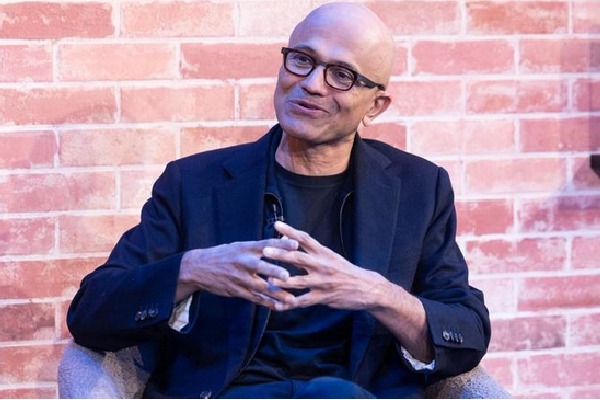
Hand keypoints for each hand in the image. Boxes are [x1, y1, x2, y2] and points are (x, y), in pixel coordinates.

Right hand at [177, 238, 298, 308]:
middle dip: (274, 271)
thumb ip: (258, 247)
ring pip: (260, 287)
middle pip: (261, 266)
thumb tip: (280, 243)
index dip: (281, 244)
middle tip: (287, 276)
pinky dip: (267, 303)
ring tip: (291, 299)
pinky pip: (254, 298)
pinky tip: (278, 306)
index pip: (266, 244)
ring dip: (276, 293)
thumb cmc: (223, 255)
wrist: (198, 268)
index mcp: (245, 248)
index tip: (296, 244)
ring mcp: (240, 278)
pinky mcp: (237, 291)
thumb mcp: (239, 246)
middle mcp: (243, 262)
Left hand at [264, 221, 390, 310]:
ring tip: (267, 281)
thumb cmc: (345, 271)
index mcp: (323, 253)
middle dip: (281, 255)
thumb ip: (310, 251)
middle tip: (265, 251)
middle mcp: (322, 266)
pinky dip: (290, 304)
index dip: (290, 231)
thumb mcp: (331, 257)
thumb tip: (289, 239)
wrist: (367, 288)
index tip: (277, 224)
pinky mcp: (323, 297)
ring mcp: (322, 282)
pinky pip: (303, 301)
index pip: (305, 239)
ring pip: (298, 282)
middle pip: (298, 259)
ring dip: (282, 282)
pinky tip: (278, 305)